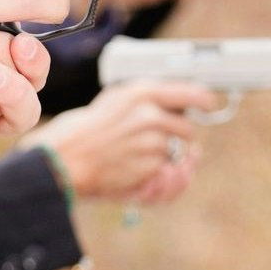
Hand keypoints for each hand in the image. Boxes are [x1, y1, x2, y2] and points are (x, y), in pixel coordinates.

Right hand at [21, 82, 217, 201]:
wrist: (60, 160)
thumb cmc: (79, 132)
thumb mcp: (111, 102)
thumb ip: (143, 100)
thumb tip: (175, 104)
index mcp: (141, 93)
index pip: (191, 93)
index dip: (204, 101)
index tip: (210, 105)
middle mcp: (151, 115)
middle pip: (187, 128)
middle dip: (176, 137)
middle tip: (151, 142)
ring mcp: (153, 142)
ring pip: (175, 152)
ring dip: (161, 158)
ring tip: (132, 158)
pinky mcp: (151, 167)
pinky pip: (166, 172)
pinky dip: (155, 175)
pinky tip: (132, 171)